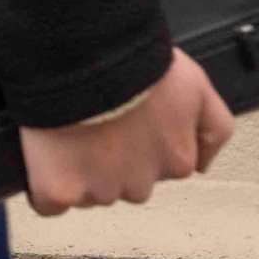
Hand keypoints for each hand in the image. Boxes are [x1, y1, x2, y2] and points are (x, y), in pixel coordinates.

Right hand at [19, 48, 234, 216]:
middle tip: (92, 121)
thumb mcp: (197, 86)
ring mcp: (98, 191)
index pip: (155, 168)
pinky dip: (45, 186)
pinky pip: (48, 204)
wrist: (86, 53)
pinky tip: (46, 157)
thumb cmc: (140, 65)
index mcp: (176, 162)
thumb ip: (214, 129)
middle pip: (120, 185)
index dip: (133, 142)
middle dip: (106, 161)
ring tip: (67, 129)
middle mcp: (140, 185)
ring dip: (76, 170)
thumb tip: (202, 166)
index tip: (119, 119)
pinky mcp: (58, 191)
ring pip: (86, 193)